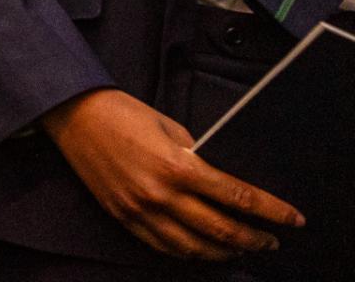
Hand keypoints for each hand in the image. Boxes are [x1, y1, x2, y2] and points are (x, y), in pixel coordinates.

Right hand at [42, 88, 302, 259]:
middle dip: (255, 238)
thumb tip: (220, 180)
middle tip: (270, 240)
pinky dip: (189, 252)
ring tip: (240, 248)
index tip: (292, 218)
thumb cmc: (123, 113)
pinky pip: (163, 246)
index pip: (238, 198)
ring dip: (224, 251)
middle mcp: (162, 194)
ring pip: (194, 247)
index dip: (272, 211)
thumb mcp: (170, 127)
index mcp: (178, 166)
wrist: (74, 115)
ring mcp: (141, 210)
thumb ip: (197, 157)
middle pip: (222, 230)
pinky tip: (202, 248)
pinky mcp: (124, 216)